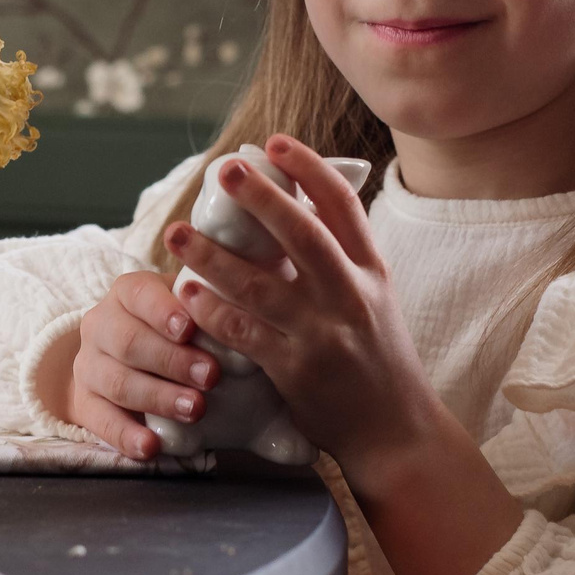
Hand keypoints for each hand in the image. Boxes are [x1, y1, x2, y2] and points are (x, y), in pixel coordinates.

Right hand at [57, 271, 218, 460]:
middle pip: (128, 341)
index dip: (162, 311)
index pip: (139, 294)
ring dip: (158, 398)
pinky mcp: (84, 403)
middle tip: (211, 376)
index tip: (190, 329)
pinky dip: (126, 436)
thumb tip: (241, 311)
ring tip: (195, 410)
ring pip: (117, 382)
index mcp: (128, 293)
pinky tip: (151, 446)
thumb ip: (212, 309)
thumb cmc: (178, 334)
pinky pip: (101, 421)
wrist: (132, 365)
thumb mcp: (192, 311)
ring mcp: (88, 365)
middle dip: (171, 360)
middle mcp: (101, 324)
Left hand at [161, 136, 442, 485]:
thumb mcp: (375, 299)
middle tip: (223, 170)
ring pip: (261, 285)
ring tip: (177, 233)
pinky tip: (187, 293)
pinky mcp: (296, 370)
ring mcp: (324, 334)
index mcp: (371, 271)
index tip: (276, 142)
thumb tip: (299, 203)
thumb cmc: (378, 360)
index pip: (343, 206)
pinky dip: (213, 311)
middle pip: (303, 234)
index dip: (309, 168)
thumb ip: (342, 258)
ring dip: (213, 256)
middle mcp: (351, 296)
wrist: (397, 432)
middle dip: (261, 197)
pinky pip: (245, 333)